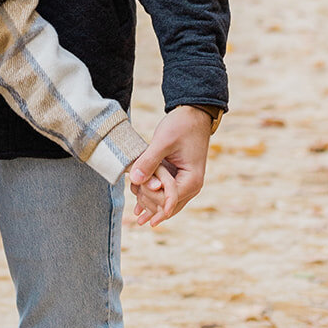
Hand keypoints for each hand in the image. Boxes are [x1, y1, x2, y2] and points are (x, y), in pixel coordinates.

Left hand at [128, 105, 212, 225]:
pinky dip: (154, 196)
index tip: (136, 199)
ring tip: (136, 213)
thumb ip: (149, 161)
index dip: (151, 199)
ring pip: (167, 202)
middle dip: (150, 205)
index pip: (169, 201)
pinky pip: (166, 192)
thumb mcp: (163, 142)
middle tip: (134, 207)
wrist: (193, 114)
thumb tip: (135, 180)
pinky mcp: (180, 177)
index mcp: (191, 180)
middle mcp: (192, 186)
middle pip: (169, 206)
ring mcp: (187, 183)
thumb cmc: (181, 126)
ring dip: (152, 204)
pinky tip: (141, 205)